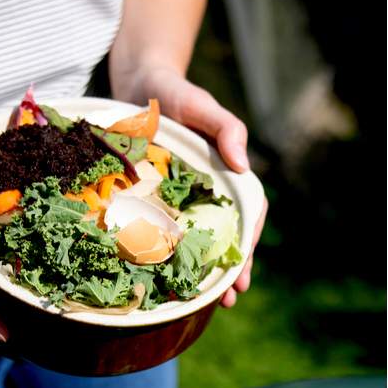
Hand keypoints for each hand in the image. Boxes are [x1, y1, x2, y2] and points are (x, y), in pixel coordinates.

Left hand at [114, 64, 266, 307]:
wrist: (138, 84)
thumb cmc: (177, 94)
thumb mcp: (203, 106)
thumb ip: (227, 129)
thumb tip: (243, 165)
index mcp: (228, 175)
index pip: (249, 214)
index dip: (249, 243)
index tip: (243, 269)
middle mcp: (209, 192)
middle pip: (227, 236)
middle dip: (230, 269)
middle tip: (228, 298)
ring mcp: (182, 198)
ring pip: (198, 240)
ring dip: (202, 271)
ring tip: (203, 303)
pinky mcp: (153, 199)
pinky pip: (162, 230)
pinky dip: (166, 256)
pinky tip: (162, 280)